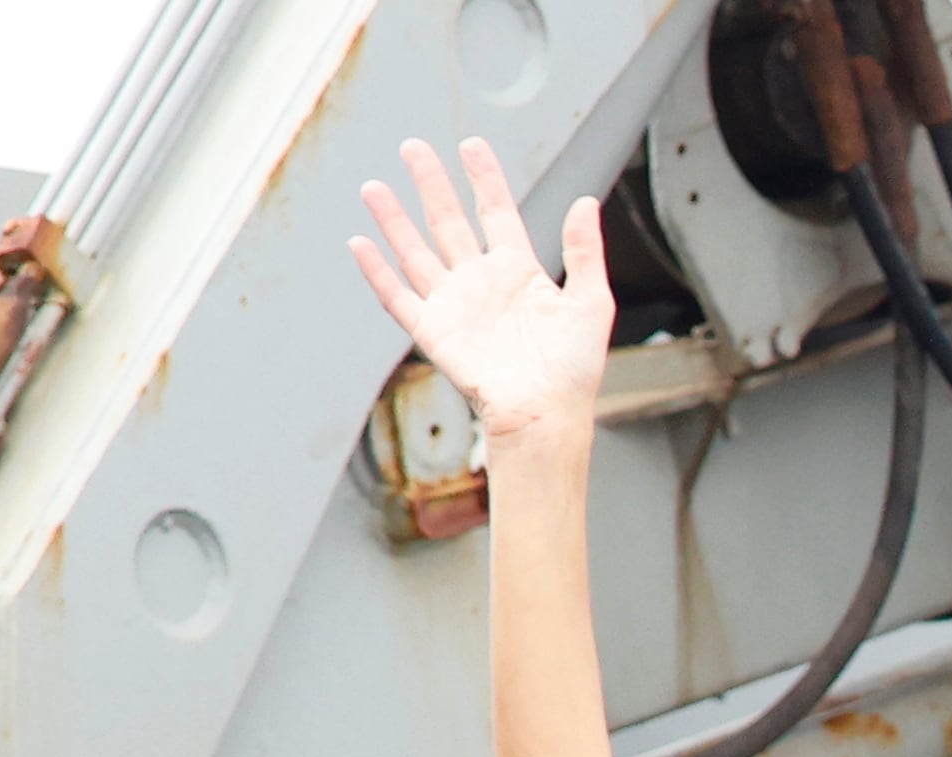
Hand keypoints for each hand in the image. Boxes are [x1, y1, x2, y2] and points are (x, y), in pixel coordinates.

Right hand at [350, 138, 612, 449]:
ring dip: (394, 220)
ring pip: (416, 251)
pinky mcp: (433, 332)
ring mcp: (455, 306)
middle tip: (412, 147)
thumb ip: (585, 251)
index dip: (484, 179)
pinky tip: (359, 244)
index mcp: (520, 272)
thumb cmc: (573, 371)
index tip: (470, 145)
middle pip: (449, 222)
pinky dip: (377, 273)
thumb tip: (587, 202)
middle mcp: (482, 283)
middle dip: (430, 184)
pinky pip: (398, 297)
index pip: (497, 213)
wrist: (546, 415)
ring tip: (374, 187)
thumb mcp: (592, 303)